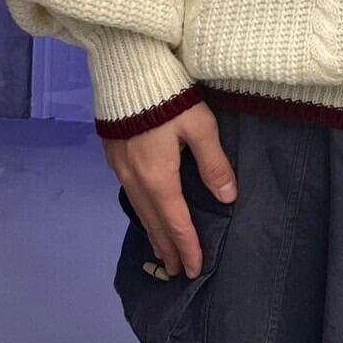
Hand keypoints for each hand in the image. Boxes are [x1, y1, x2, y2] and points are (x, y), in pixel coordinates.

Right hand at [103, 101, 237, 279]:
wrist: (126, 70)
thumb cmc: (169, 97)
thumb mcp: (200, 126)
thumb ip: (214, 164)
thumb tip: (228, 198)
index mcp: (158, 177)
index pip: (176, 222)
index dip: (188, 247)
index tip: (196, 270)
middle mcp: (135, 179)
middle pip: (154, 222)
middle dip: (169, 248)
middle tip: (179, 272)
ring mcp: (120, 168)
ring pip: (140, 210)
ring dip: (153, 233)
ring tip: (163, 252)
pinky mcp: (113, 155)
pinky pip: (130, 196)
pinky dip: (142, 213)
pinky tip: (147, 213)